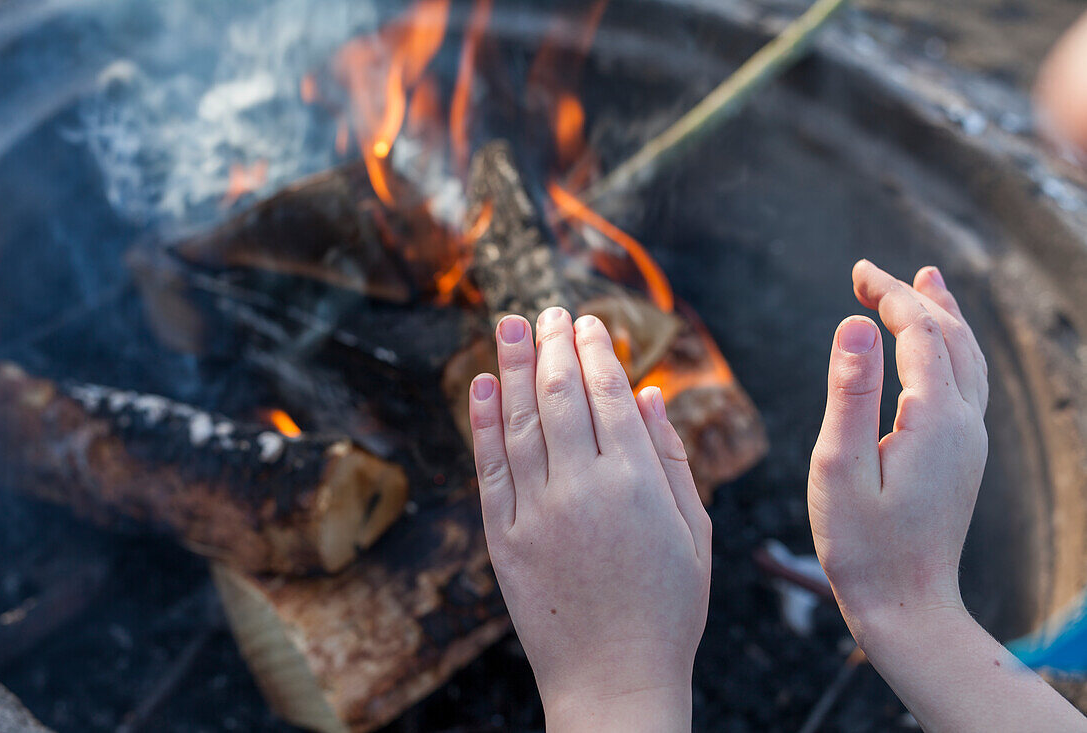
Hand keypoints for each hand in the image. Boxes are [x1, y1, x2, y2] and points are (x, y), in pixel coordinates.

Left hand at [468, 307, 710, 732]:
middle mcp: (583, 489)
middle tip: (549, 311)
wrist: (614, 680)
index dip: (595, 352)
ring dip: (513, 367)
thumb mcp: (693, 532)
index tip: (587, 322)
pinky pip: (489, 469)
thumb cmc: (668, 608)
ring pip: (521, 422)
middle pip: (561, 396)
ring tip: (509, 325)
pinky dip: (483, 423)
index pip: (608, 395)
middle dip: (554, 346)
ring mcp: (537, 513)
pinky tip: (482, 385)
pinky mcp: (504, 538)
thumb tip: (647, 393)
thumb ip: (671, 458)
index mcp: (637, 484)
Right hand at [809, 261, 1086, 731]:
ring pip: (968, 360)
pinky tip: (934, 353)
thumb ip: (849, 392)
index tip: (858, 271)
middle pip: (949, 338)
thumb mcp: (839, 467)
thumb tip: (854, 322)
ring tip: (926, 284)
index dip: (890, 297)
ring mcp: (970, 443)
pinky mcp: (964, 459)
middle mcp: (965, 424)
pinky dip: (952, 350)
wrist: (907, 608)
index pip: (920, 334)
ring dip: (944, 318)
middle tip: (872, 271)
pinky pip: (967, 384)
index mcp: (935, 419)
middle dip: (913, 298)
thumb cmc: (862, 545)